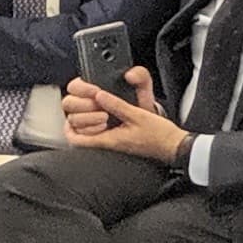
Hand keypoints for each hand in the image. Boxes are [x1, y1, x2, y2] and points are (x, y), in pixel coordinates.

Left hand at [63, 65, 188, 161]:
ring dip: (90, 125)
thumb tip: (100, 95)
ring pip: (93, 137)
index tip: (68, 119)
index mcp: (110, 139)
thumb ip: (117, 105)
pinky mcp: (123, 142)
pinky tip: (109, 116)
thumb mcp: (137, 115)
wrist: (174, 146)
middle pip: (83, 138)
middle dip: (78, 124)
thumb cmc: (159, 135)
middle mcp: (110, 144)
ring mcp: (116, 144)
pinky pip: (104, 135)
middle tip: (82, 112)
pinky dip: (101, 126)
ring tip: (95, 112)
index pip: (78, 140)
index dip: (69, 130)